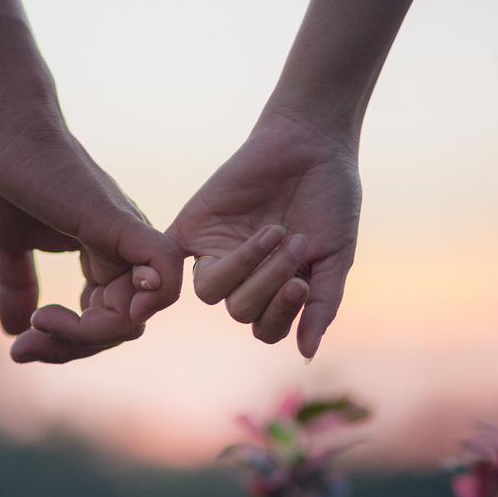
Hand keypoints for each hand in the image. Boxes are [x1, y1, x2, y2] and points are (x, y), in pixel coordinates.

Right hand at [0, 118, 182, 362]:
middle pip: (123, 328)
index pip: (107, 323)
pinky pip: (163, 266)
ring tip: (39, 323)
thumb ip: (19, 285)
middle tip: (26, 347)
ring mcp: (126, 239)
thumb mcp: (12, 245)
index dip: (68, 345)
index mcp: (104, 260)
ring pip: (137, 314)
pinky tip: (94, 311)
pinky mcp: (121, 222)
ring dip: (86, 335)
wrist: (6, 134)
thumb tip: (12, 331)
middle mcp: (124, 254)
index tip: (22, 347)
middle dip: (73, 347)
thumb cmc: (10, 179)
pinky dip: (149, 296)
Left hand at [167, 112, 361, 358]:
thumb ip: (322, 303)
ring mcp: (215, 253)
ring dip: (244, 267)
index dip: (280, 314)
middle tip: (295, 243)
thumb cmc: (331, 198)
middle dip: (269, 283)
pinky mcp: (192, 227)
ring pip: (209, 292)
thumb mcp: (336, 253)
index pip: (266, 328)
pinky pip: (168, 258)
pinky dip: (161, 273)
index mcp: (277, 289)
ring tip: (273, 232)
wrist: (310, 142)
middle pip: (240, 310)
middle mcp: (244, 278)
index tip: (302, 284)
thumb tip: (305, 354)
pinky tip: (173, 278)